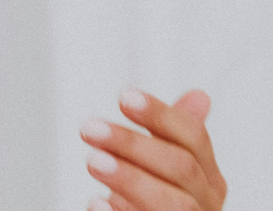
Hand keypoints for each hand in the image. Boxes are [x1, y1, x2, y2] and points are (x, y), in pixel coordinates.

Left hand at [81, 89, 226, 210]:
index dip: (160, 115)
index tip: (124, 96)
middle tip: (90, 129)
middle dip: (134, 144)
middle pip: (180, 167)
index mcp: (207, 178)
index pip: (193, 138)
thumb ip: (173, 134)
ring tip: (93, 161)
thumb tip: (199, 96)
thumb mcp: (165, 167)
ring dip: (129, 178)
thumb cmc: (154, 202)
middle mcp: (204, 204)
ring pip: (172, 203)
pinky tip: (96, 202)